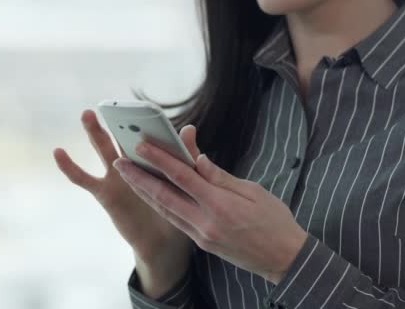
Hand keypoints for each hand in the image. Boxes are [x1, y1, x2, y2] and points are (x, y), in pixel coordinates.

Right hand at [53, 109, 200, 296]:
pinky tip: (58, 152)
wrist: (164, 243)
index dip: (144, 121)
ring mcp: (116, 176)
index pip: (147, 134)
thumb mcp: (184, 182)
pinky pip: (83, 178)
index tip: (142, 106)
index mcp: (151, 158)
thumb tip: (189, 129)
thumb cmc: (175, 210)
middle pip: (123, 136)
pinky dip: (69, 166)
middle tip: (110, 103)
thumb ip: (185, 157)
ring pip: (104, 150)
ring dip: (95, 133)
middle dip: (117, 120)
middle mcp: (132, 163)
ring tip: (87, 114)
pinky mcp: (104, 192)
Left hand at [112, 126, 307, 284]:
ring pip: (165, 210)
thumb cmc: (275, 220)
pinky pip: (175, 220)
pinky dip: (160, 205)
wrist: (284, 259)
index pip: (182, 176)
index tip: (141, 145)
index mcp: (220, 204)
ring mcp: (201, 235)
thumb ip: (220, 176)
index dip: (159, 159)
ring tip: (128, 176)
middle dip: (139, 177)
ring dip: (144, 192)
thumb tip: (198, 160)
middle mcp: (205, 222)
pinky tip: (150, 194)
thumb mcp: (253, 191)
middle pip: (164, 195)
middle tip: (120, 162)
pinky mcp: (201, 243)